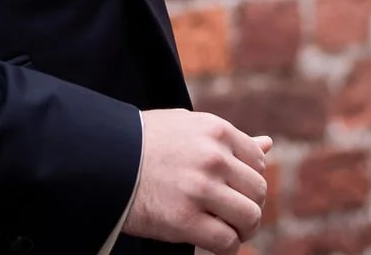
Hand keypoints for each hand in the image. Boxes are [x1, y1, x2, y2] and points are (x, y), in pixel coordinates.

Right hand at [122, 110, 270, 254]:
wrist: (102, 159)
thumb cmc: (143, 143)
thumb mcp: (187, 127)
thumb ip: (228, 139)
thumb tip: (268, 144)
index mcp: (216, 131)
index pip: (258, 161)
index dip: (248, 179)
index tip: (233, 190)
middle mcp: (214, 158)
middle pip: (258, 191)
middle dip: (249, 206)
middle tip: (232, 215)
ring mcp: (201, 189)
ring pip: (249, 217)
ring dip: (242, 229)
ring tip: (226, 230)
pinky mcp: (185, 220)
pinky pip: (227, 242)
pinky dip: (227, 248)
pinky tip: (213, 242)